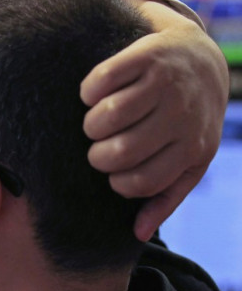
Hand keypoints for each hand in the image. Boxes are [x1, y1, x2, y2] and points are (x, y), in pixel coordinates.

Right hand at [81, 0, 228, 241]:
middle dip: (98, 154)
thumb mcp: (189, 161)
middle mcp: (181, 115)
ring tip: (96, 122)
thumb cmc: (188, 121)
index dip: (116, 180)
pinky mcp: (146, 56)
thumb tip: (138, 234)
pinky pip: (101, 80)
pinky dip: (89, 91)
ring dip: (91, 124)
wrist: (202, 60)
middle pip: (120, 151)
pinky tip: (94, 94)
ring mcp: (165, 83)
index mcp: (193, 148)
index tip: (113, 170)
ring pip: (108, 116)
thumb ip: (165, 197)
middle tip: (99, 146)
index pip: (139, 182)